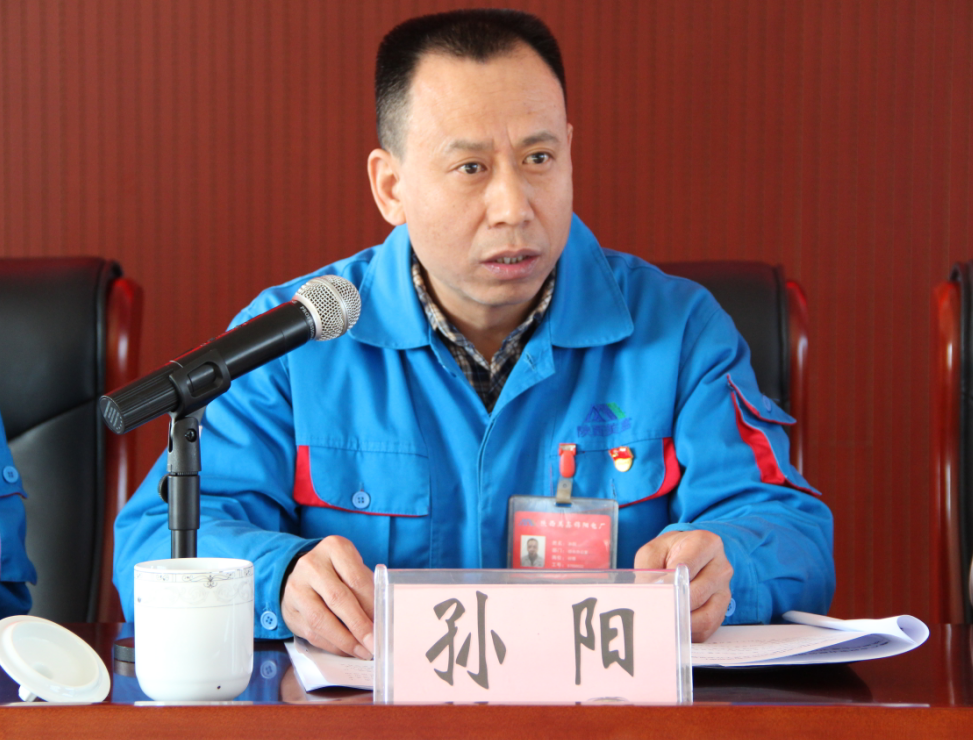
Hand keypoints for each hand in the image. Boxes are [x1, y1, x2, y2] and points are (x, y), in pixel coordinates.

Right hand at [281, 535, 374, 658]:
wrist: (302, 575)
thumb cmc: (337, 572)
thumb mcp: (354, 569)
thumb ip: (367, 589)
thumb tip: (382, 620)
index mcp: (334, 548)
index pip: (356, 579)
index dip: (371, 605)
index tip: (383, 624)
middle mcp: (311, 565)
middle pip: (338, 599)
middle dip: (359, 625)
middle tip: (374, 643)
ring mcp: (296, 588)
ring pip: (321, 620)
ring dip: (345, 640)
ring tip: (362, 651)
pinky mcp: (289, 611)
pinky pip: (312, 633)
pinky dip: (332, 645)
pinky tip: (346, 649)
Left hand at [634, 529, 732, 641]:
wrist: (685, 555)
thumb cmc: (668, 553)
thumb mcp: (652, 552)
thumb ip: (649, 570)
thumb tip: (648, 593)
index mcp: (705, 544)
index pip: (687, 566)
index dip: (669, 582)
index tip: (656, 591)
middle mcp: (721, 566)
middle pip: (696, 594)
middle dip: (673, 605)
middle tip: (654, 611)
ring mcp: (724, 590)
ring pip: (705, 615)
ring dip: (681, 622)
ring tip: (662, 621)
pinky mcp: (722, 610)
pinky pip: (707, 628)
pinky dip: (689, 631)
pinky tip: (675, 626)